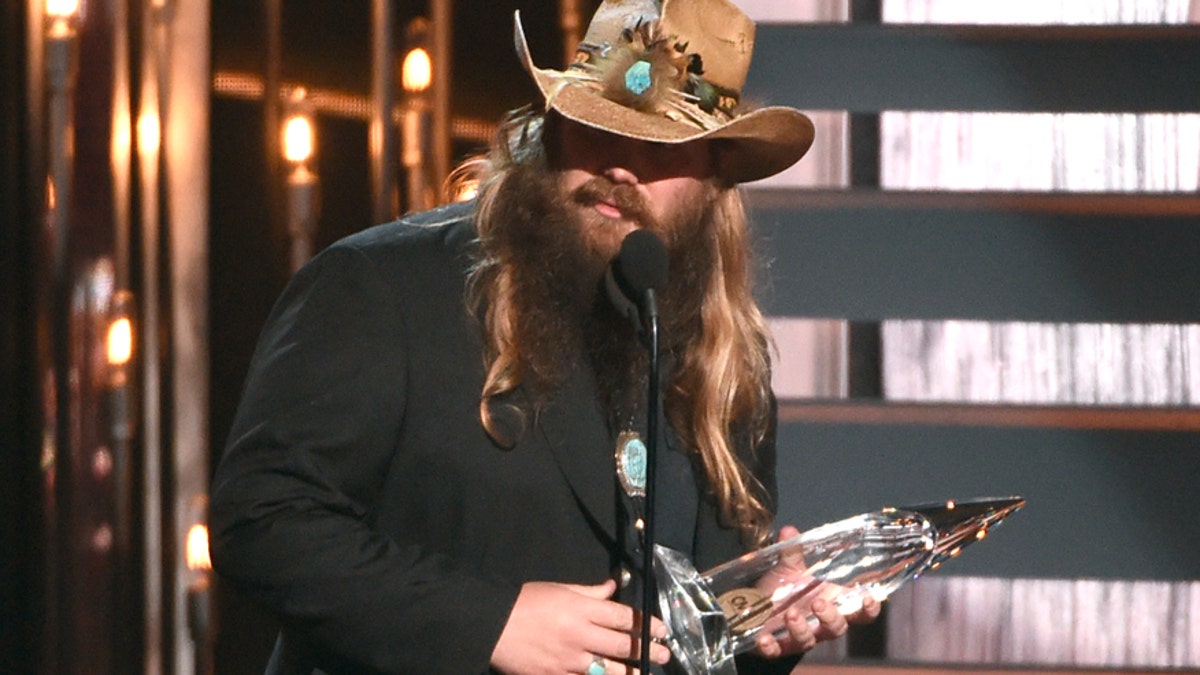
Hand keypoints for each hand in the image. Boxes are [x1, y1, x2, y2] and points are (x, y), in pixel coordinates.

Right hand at [491, 579, 671, 674]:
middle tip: (665, 654)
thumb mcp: (559, 589)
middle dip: (647, 650)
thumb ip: (590, 592)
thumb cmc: (524, 602)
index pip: (623, 617)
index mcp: (580, 609)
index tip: (661, 630)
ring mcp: (569, 660)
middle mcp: (579, 635)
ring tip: (647, 674)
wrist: (491, 625)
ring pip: (609, 670)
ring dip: (631, 672)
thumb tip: (613, 587)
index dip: (646, 624)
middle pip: (622, 645)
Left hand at [752, 526, 882, 657]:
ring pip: (809, 640)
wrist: (751, 609)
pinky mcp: (775, 646)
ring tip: (790, 613)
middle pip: (836, 628)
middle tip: (818, 603)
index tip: (870, 597)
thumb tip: (790, 531)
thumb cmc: (781, 589)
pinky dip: (772, 646)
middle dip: (830, 616)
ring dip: (801, 628)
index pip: (858, 611)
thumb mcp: (788, 569)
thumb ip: (792, 552)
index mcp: (830, 604)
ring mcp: (797, 637)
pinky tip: (764, 639)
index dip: (868, 608)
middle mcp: (818, 624)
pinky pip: (777, 650)